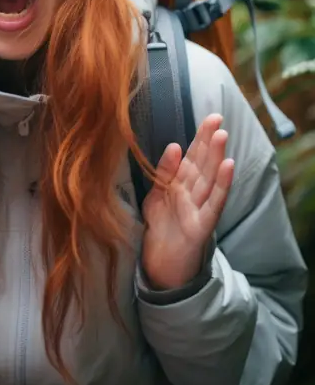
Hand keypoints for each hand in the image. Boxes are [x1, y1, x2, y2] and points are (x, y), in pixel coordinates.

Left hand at [141, 114, 233, 290]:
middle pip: (202, 164)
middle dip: (209, 141)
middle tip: (217, 118)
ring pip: (209, 179)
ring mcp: (199, 208)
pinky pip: (213, 203)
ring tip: (222, 136)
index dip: (200, 138)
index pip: (192, 157)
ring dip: (216, 157)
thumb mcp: (155, 196)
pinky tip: (229, 167)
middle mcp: (192, 194)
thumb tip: (173, 145)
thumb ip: (163, 173)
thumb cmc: (160, 229)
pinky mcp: (202, 226)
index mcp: (180, 185)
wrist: (160, 266)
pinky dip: (222, 185)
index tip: (210, 118)